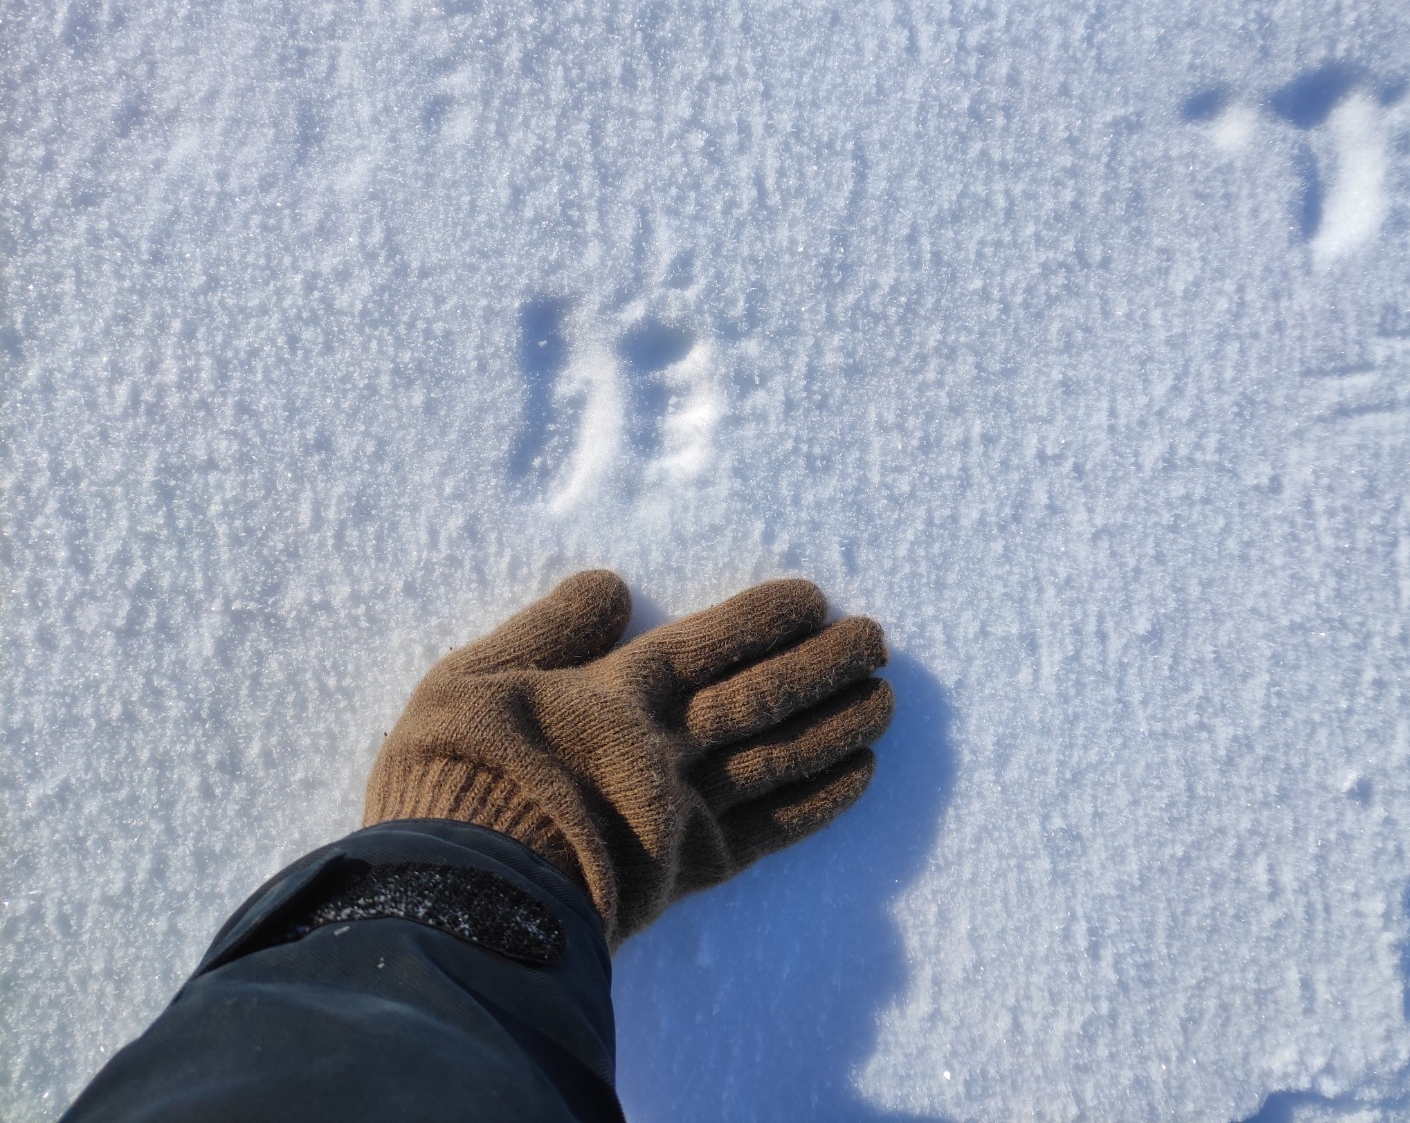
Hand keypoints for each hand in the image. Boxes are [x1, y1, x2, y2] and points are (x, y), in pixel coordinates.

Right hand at [363, 571, 892, 946]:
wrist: (458, 895)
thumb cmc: (453, 779)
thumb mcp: (471, 678)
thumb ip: (546, 631)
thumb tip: (610, 584)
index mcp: (617, 693)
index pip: (710, 643)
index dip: (765, 618)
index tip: (815, 599)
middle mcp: (666, 744)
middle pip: (763, 696)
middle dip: (824, 664)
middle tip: (877, 640)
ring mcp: (685, 809)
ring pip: (782, 757)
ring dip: (839, 725)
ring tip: (887, 699)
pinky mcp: (690, 871)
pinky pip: (773, 831)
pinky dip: (821, 801)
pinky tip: (861, 775)